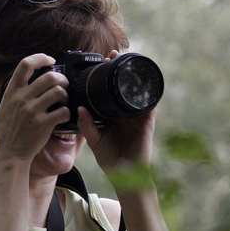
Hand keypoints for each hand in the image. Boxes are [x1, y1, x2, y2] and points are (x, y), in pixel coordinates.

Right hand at [0, 54, 72, 163]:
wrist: (7, 153)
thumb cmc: (8, 131)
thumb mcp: (6, 107)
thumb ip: (18, 92)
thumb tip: (35, 77)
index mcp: (11, 92)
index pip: (25, 64)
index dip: (41, 58)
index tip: (50, 60)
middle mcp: (21, 99)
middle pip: (50, 76)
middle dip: (62, 79)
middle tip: (63, 85)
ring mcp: (32, 111)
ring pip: (60, 92)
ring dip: (66, 96)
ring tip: (62, 103)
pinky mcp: (43, 124)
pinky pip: (64, 111)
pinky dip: (67, 113)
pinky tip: (62, 117)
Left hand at [77, 51, 156, 169]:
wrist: (125, 175)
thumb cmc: (111, 158)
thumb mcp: (95, 140)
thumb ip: (87, 125)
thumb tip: (79, 109)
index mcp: (113, 114)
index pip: (110, 91)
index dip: (106, 77)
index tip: (99, 62)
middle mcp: (125, 112)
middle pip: (124, 86)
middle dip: (120, 69)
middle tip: (112, 54)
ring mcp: (137, 115)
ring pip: (137, 91)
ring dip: (133, 76)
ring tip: (127, 61)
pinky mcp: (147, 122)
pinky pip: (150, 104)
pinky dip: (149, 93)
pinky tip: (145, 82)